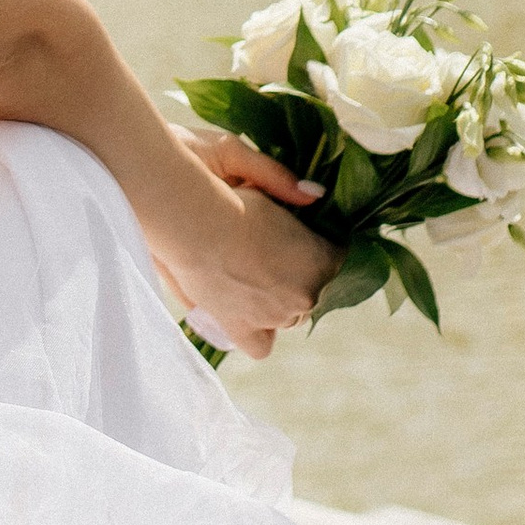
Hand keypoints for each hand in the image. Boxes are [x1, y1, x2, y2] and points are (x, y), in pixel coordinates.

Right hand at [147, 134, 336, 359]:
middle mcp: (305, 295)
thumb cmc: (226, 194)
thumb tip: (317, 194)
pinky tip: (249, 312)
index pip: (337, 255)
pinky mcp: (241, 329)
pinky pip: (260, 346)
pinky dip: (258, 332)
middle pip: (313, 287)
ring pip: (289, 314)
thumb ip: (292, 187)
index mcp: (321, 260)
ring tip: (255, 271)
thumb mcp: (264, 178)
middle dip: (299, 269)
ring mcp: (273, 316)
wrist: (187, 222)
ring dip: (279, 297)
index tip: (300, 227)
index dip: (319, 239)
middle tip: (273, 245)